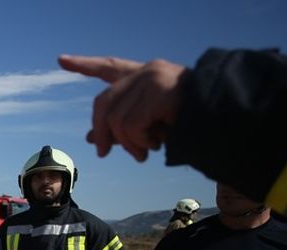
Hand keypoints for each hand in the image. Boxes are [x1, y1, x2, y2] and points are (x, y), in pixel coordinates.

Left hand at [57, 55, 185, 161]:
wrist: (225, 121)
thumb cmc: (190, 125)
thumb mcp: (150, 125)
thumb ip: (122, 127)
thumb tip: (92, 136)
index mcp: (146, 75)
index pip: (110, 67)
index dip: (85, 65)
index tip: (61, 60)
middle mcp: (147, 72)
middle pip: (104, 102)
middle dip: (101, 130)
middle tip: (103, 152)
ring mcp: (153, 78)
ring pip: (116, 118)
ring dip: (127, 143)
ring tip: (144, 151)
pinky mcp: (160, 90)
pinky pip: (131, 125)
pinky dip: (138, 142)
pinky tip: (154, 145)